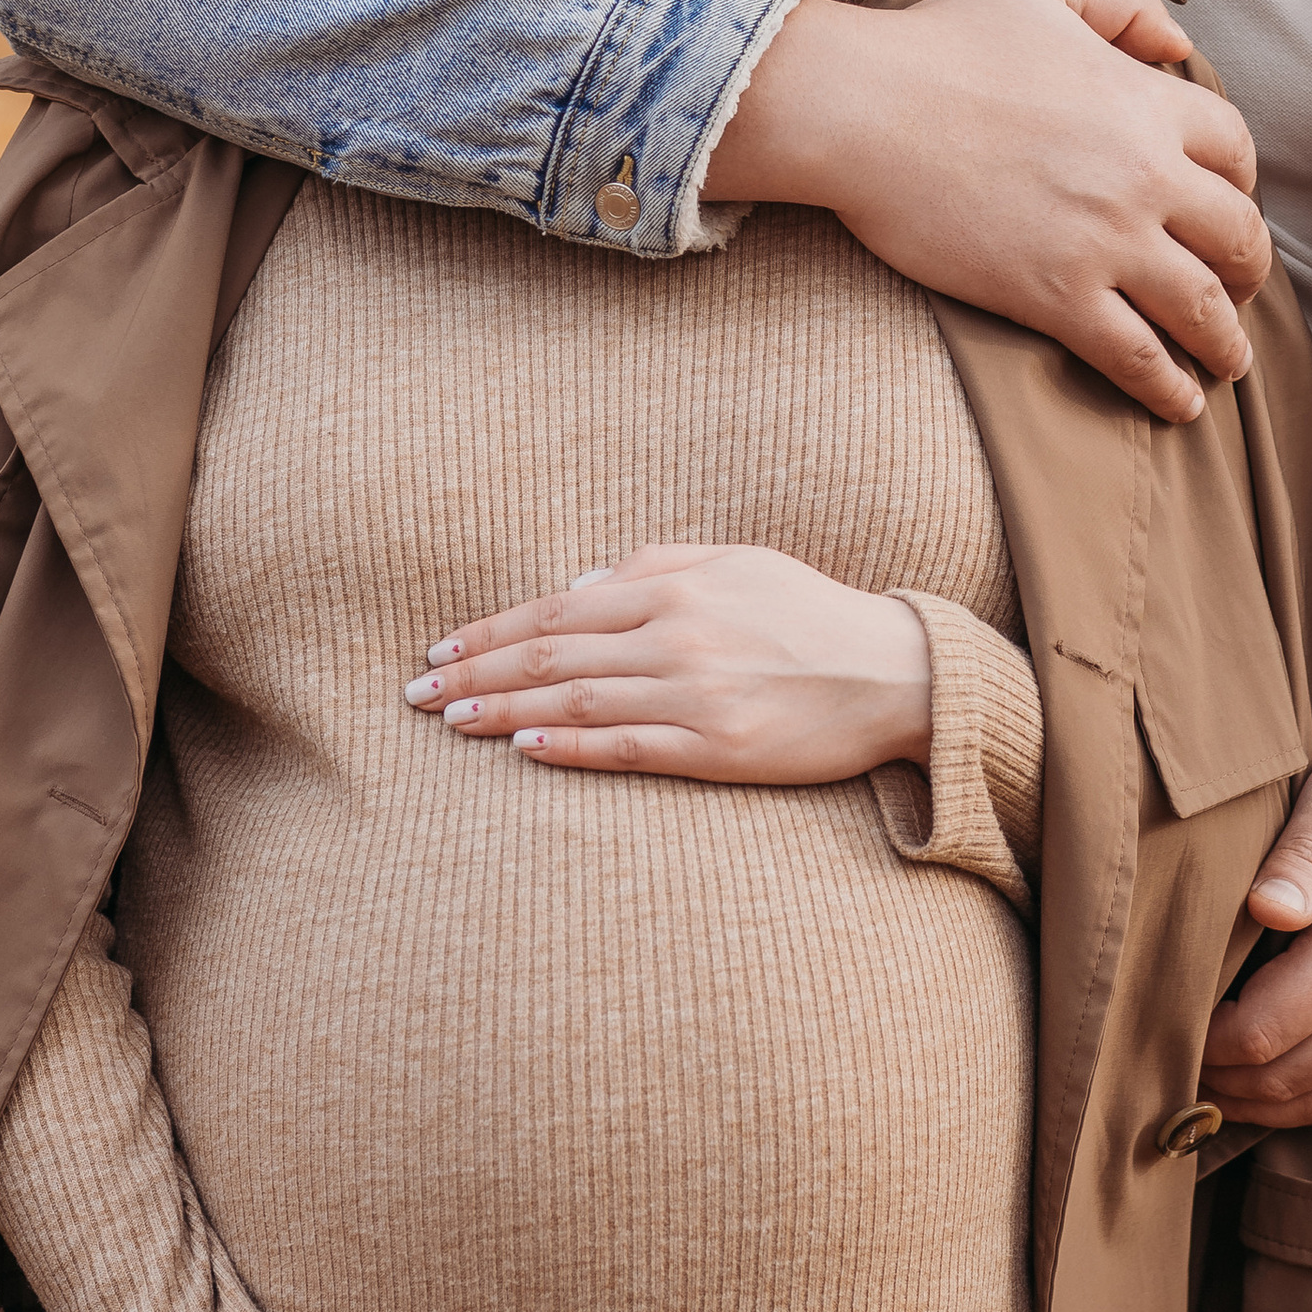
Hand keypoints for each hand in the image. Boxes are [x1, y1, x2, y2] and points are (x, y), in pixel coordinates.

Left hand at [406, 542, 931, 782]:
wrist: (896, 672)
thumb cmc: (811, 613)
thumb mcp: (735, 563)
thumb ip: (653, 566)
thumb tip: (579, 586)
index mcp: (674, 588)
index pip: (557, 608)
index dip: (490, 630)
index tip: (439, 647)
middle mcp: (676, 637)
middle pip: (552, 654)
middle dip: (475, 674)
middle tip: (416, 693)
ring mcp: (695, 695)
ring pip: (577, 701)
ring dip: (504, 712)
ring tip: (450, 722)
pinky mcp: (718, 748)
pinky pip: (629, 748)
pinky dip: (572, 747)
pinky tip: (526, 749)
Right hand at [703, 0, 1268, 423]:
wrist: (864, 109)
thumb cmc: (939, 44)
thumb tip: (1178, 43)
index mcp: (1147, 102)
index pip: (1236, 150)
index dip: (1241, 182)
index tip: (1227, 204)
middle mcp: (1145, 176)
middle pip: (1238, 235)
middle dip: (1250, 269)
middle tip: (1240, 289)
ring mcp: (1106, 242)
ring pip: (1203, 307)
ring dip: (1227, 341)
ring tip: (1228, 362)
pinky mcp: (1057, 298)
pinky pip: (1138, 356)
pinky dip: (1170, 388)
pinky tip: (1181, 403)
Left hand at [1198, 727, 1311, 1127]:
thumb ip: (1302, 854)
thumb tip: (1261, 909)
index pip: (1263, 1031)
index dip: (1208, 1042)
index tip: (1172, 1024)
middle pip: (1292, 1079)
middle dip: (1226, 1081)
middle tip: (1178, 1064)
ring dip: (1269, 1107)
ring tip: (1219, 1087)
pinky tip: (1285, 1091)